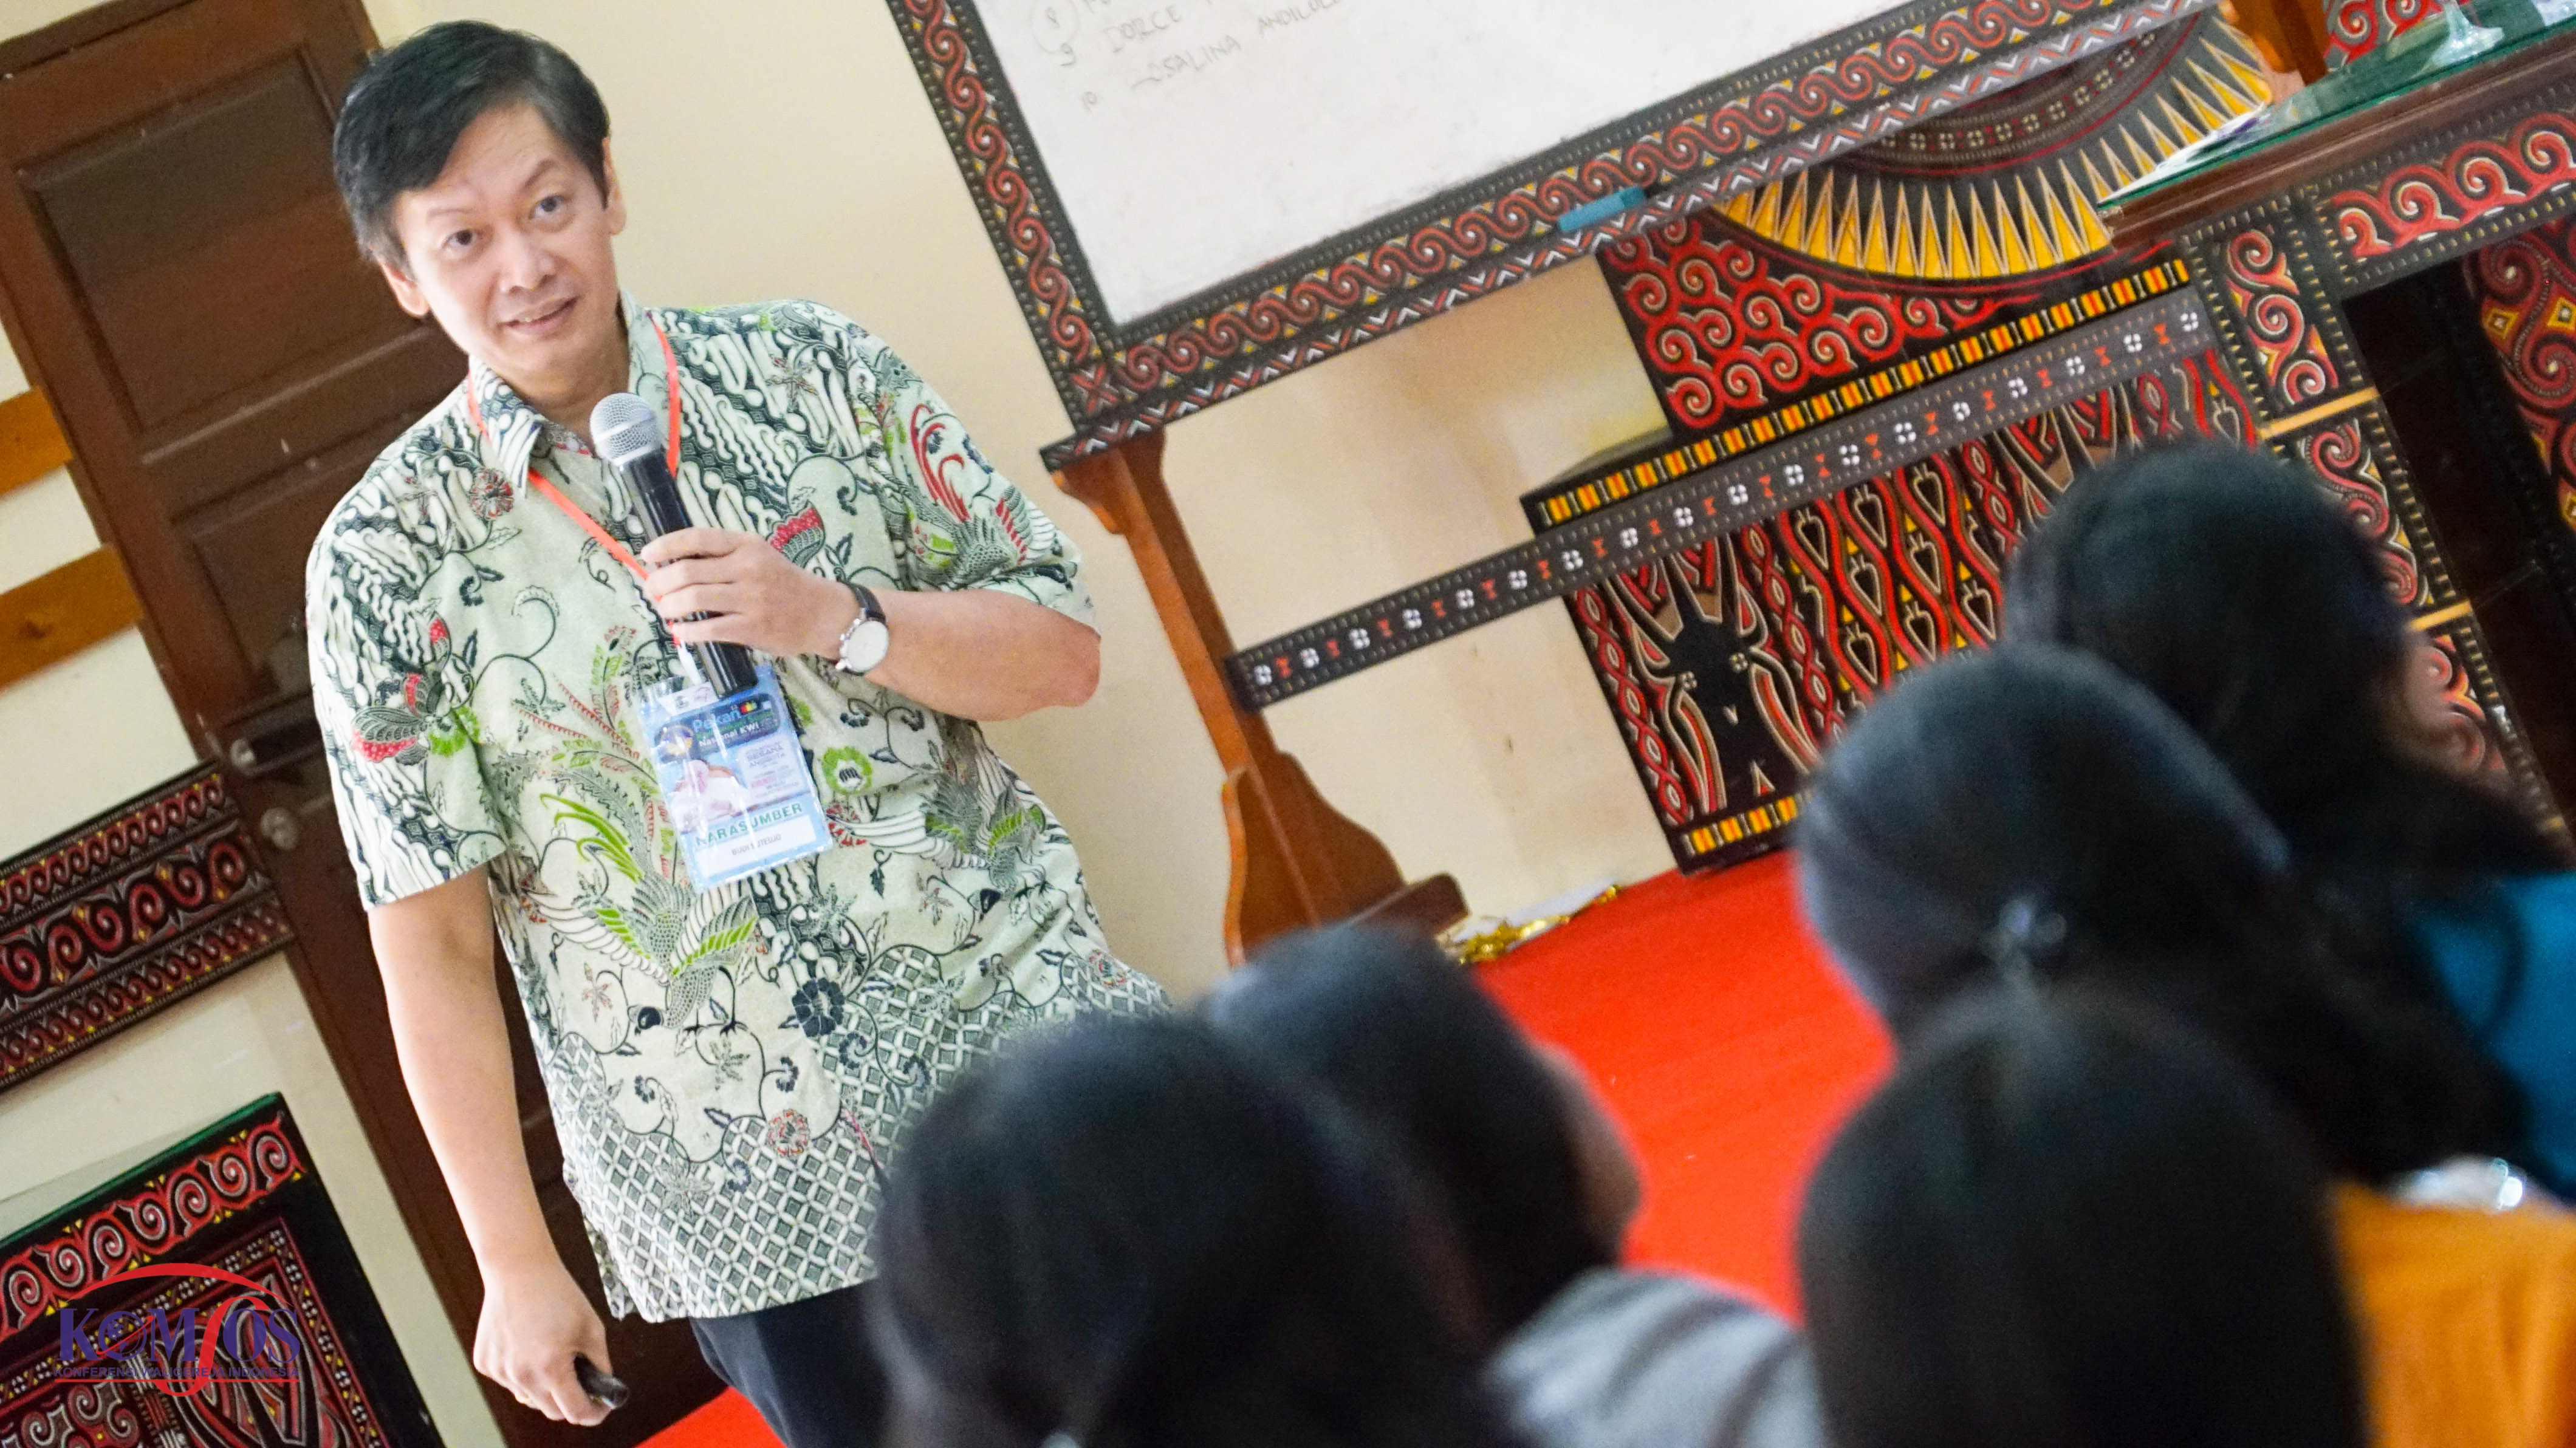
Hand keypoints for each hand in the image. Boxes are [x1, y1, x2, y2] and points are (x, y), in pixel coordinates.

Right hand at [474, 1256, 615, 1425]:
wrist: (519, 1269)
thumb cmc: (558, 1294)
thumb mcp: (592, 1328)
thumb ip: (600, 1365)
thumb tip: (602, 1389)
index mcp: (551, 1367)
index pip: (575, 1412)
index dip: (594, 1413)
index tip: (601, 1408)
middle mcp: (521, 1374)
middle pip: (552, 1411)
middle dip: (571, 1402)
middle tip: (583, 1383)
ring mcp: (500, 1371)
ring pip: (530, 1397)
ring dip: (545, 1386)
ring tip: (552, 1354)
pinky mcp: (485, 1363)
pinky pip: (510, 1380)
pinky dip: (523, 1372)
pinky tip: (529, 1345)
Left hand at [640, 527, 856, 658]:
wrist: (821, 613)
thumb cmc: (784, 584)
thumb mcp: (758, 557)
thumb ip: (723, 557)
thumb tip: (674, 563)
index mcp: (746, 545)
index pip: (696, 538)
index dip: (665, 545)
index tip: (647, 555)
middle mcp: (747, 568)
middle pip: (686, 571)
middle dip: (659, 582)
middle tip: (652, 590)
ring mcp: (750, 598)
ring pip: (692, 598)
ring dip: (668, 606)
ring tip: (664, 610)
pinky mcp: (752, 627)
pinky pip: (707, 628)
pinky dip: (686, 631)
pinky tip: (680, 631)